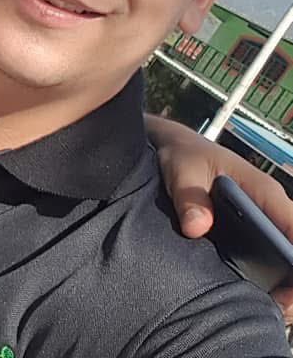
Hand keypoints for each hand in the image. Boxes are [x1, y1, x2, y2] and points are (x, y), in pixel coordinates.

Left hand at [147, 114, 292, 321]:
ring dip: (284, 282)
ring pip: (287, 254)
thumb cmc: (184, 156)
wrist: (178, 149)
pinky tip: (256, 296)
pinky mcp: (254, 230)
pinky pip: (272, 255)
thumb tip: (197, 227)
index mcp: (262, 190)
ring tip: (268, 308)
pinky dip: (270, 277)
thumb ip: (188, 197)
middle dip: (292, 281)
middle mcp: (271, 207)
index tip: (286, 293)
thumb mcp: (181, 171)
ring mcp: (264, 220)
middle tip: (278, 309)